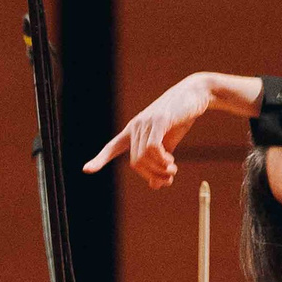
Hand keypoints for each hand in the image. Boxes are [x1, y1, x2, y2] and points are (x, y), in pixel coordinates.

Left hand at [85, 74, 216, 189]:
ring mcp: (146, 122)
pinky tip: (171, 161)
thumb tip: (154, 186)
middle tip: (168, 179)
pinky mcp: (159, 120)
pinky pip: (153, 148)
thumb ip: (159, 164)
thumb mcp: (169, 145)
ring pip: (143, 157)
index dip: (100, 159)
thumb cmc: (180, 119)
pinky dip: (161, 160)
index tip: (86, 170)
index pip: (112, 147)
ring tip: (172, 170)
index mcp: (133, 131)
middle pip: (135, 162)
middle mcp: (135, 126)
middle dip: (152, 175)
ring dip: (160, 170)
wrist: (195, 95)